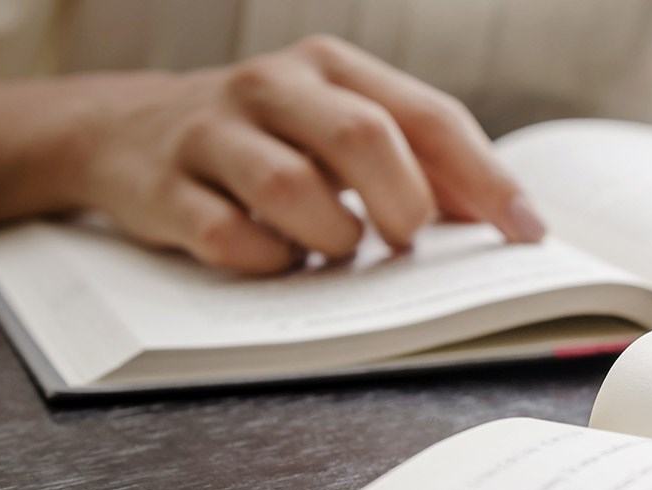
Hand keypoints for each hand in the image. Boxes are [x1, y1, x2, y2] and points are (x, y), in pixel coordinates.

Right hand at [0, 35, 543, 273]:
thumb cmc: (267, 138)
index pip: (429, 116)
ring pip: (295, 189)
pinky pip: (229, 237)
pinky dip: (267, 261)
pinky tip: (276, 257)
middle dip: (404, 203)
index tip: (527, 232)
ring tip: (335, 247)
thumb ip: (421, 162)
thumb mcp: (340, 127)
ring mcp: (213, 132)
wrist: (124, 131)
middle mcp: (274, 86)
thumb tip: (504, 217)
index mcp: (333, 67)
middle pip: (366, 138)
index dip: (486, 178)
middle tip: (406, 241)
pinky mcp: (164, 187)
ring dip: (332, 237)